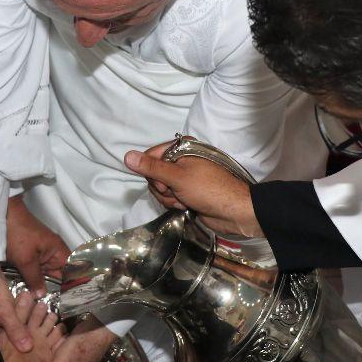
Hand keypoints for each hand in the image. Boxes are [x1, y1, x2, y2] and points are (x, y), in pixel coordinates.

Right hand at [0, 262, 36, 352]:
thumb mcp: (5, 311)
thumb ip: (16, 330)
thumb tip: (26, 348)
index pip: (0, 350)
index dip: (13, 353)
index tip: (28, 356)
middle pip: (5, 341)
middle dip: (19, 340)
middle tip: (35, 344)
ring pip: (9, 329)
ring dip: (21, 328)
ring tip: (35, 331)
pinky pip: (10, 319)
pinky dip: (18, 318)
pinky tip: (29, 317)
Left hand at [6, 195, 69, 296]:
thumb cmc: (16, 233)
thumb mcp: (26, 260)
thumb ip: (35, 279)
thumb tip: (42, 296)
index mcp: (58, 251)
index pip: (72, 272)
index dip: (72, 287)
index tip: (68, 303)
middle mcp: (53, 254)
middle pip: (59, 277)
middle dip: (55, 291)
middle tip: (52, 309)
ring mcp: (42, 255)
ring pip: (46, 275)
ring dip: (43, 287)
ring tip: (42, 304)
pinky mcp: (31, 256)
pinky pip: (36, 271)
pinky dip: (34, 280)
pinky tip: (30, 292)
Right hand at [124, 143, 259, 236]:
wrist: (234, 212)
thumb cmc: (209, 190)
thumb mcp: (178, 177)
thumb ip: (152, 167)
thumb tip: (127, 156)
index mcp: (181, 148)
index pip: (150, 156)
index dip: (152, 172)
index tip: (163, 182)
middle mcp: (181, 160)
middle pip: (153, 174)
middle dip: (162, 188)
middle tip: (177, 192)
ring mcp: (184, 177)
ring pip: (160, 188)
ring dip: (169, 198)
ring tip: (185, 201)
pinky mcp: (186, 192)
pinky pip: (169, 197)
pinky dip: (175, 203)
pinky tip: (187, 206)